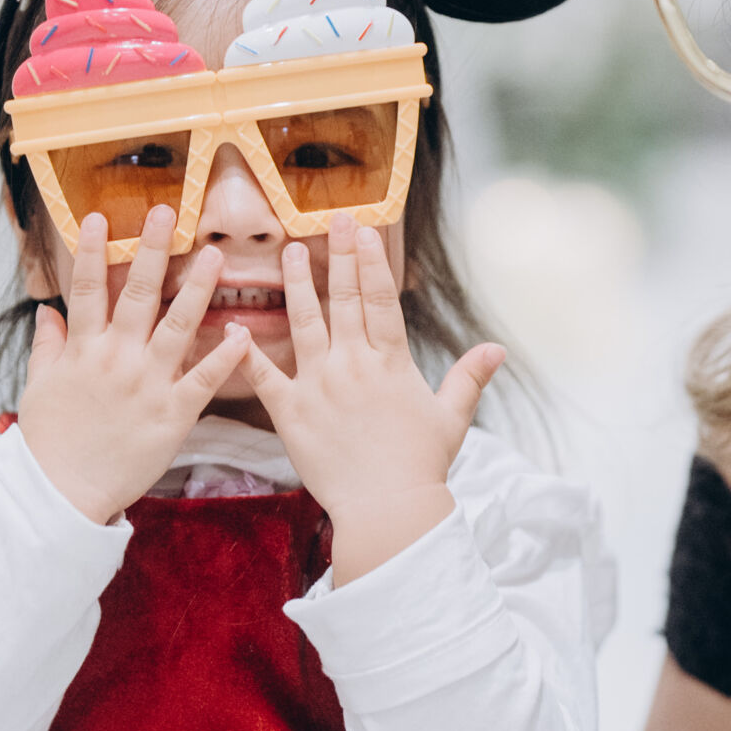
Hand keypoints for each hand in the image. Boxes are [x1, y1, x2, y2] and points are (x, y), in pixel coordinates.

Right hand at [17, 207, 250, 522]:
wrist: (64, 493)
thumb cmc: (52, 441)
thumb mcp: (39, 388)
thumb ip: (47, 346)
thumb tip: (46, 311)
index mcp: (81, 351)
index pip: (84, 290)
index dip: (90, 251)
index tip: (98, 217)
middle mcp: (116, 360)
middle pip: (134, 295)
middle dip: (151, 251)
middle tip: (166, 213)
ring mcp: (147, 385)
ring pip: (176, 326)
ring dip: (196, 289)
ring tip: (214, 256)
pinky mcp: (174, 414)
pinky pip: (204, 379)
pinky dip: (225, 357)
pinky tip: (244, 333)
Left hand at [240, 213, 503, 582]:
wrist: (387, 510)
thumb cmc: (422, 466)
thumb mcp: (452, 417)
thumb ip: (469, 377)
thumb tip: (498, 349)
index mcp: (391, 363)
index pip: (380, 299)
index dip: (371, 261)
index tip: (365, 230)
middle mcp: (352, 365)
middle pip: (344, 300)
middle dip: (339, 256)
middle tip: (332, 220)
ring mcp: (319, 386)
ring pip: (303, 323)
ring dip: (295, 285)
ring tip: (288, 252)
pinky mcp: (290, 413)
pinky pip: (263, 376)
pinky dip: (245, 351)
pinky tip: (232, 325)